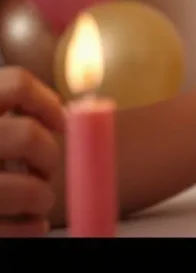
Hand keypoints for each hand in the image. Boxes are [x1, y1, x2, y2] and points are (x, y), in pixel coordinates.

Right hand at [0, 67, 63, 236]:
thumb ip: (13, 117)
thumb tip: (63, 114)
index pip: (16, 84)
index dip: (47, 101)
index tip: (61, 121)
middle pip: (29, 136)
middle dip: (47, 156)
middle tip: (42, 169)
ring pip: (31, 189)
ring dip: (42, 197)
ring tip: (34, 200)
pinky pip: (20, 228)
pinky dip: (33, 228)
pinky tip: (30, 224)